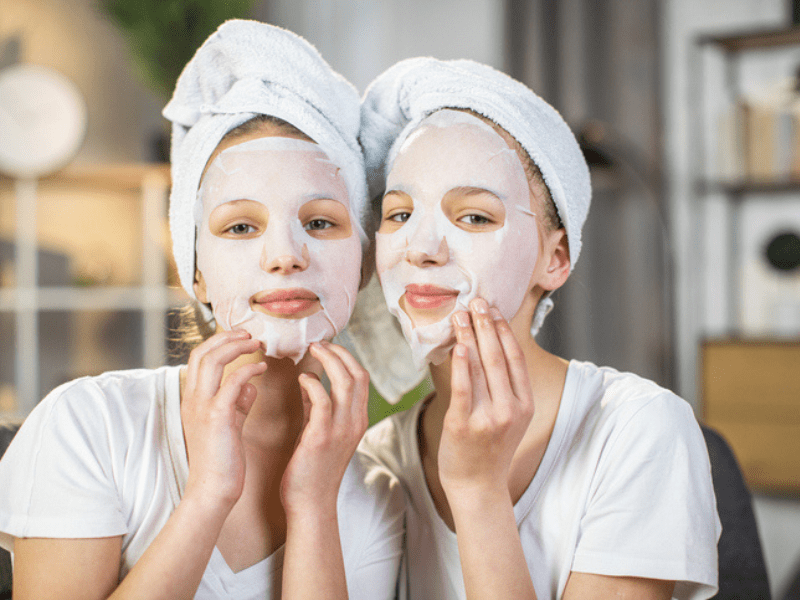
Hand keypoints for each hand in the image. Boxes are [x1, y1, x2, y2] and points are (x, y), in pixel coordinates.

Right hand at [181, 330, 266, 510]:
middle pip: (201, 352)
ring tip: (257, 342)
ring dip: (236, 346)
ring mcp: (201, 407)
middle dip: (226, 337)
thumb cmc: (223, 461)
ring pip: (212, 360)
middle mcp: (192, 399)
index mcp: (192, 400)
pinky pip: (232, 382)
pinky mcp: (216, 417)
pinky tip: (262, 369)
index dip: (218, 342)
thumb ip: (237, 404)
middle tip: (250, 332)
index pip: (197, 358)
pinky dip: (248, 370)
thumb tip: (250, 387)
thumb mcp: (228, 426)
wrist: (213, 491)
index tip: (241, 336)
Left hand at [280, 341, 369, 515]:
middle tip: (319, 343)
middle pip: (357, 374)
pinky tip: (302, 378)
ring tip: (312, 351)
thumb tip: (309, 381)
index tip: (327, 347)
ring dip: (328, 360)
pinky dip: (313, 383)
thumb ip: (316, 407)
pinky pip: (322, 399)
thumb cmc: (311, 470)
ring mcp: (341, 429)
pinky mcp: (322, 437)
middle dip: (339, 353)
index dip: (346, 357)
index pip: (361, 378)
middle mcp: (355, 422)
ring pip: (345, 381)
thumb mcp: (319, 432)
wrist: (310, 505)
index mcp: (357, 420)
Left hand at [438, 298, 533, 498]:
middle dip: (487, 325)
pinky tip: (458, 345)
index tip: (494, 309)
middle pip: (499, 357)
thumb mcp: (510, 418)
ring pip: (480, 367)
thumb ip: (505, 388)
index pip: (515, 359)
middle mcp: (510, 409)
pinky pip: (463, 389)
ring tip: (462, 314)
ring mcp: (488, 418)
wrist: (477, 487)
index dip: (504, 331)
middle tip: (477, 301)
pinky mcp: (464, 425)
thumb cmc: (489, 449)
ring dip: (471, 336)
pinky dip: (461, 365)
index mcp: (524, 404)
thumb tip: (490, 348)